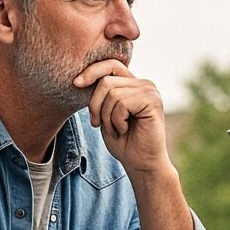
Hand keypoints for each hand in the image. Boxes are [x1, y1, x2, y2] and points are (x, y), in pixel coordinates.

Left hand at [74, 59, 169, 178]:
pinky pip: (121, 104)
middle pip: (106, 81)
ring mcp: (150, 92)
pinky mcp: (153, 102)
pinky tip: (125, 130)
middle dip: (96, 105)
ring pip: (112, 93)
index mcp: (133, 84)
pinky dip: (117, 121)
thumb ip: (101, 95)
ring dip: (107, 117)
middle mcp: (144, 84)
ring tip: (117, 129)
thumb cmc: (123, 142)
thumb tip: (81, 78)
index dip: (91, 71)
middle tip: (99, 124)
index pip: (110, 64)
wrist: (141, 165)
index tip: (76, 84)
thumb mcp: (105, 114)